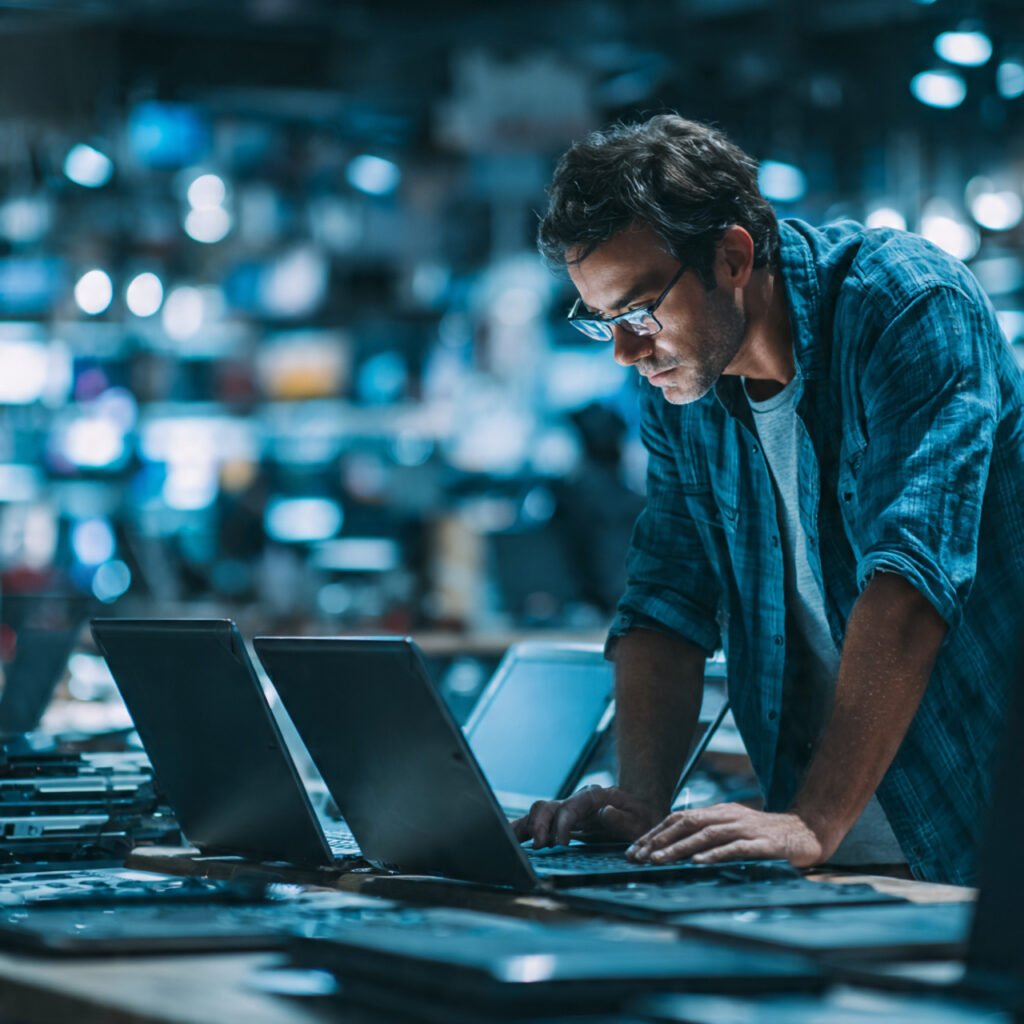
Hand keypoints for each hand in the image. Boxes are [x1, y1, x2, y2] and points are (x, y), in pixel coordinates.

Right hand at [511, 786, 662, 848]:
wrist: (641, 811)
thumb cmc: (642, 817)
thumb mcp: (641, 819)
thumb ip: (623, 817)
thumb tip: (604, 813)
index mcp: (592, 797)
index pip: (569, 807)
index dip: (562, 824)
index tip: (560, 844)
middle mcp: (575, 802)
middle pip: (546, 807)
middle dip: (537, 825)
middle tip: (538, 847)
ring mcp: (566, 811)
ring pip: (537, 814)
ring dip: (526, 829)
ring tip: (515, 848)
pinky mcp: (561, 824)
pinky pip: (537, 824)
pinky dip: (524, 833)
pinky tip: (513, 845)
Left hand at [626, 803, 833, 867]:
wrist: (808, 831)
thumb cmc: (767, 834)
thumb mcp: (735, 828)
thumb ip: (711, 833)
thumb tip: (678, 846)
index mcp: (719, 812)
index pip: (680, 819)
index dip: (656, 833)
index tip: (636, 849)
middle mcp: (729, 816)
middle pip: (687, 824)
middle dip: (659, 840)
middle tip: (638, 857)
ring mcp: (746, 828)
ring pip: (706, 835)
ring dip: (679, 848)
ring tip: (659, 860)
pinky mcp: (763, 843)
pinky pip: (735, 848)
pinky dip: (715, 854)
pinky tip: (698, 863)